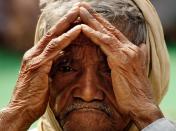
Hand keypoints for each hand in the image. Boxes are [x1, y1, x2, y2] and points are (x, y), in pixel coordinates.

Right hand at [1, 4, 80, 130]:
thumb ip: (52, 63)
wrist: (21, 109)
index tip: (75, 19)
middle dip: (66, 19)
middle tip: (77, 8)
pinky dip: (67, 38)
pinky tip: (78, 30)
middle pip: (52, 32)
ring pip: (53, 36)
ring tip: (79, 12)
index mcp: (36, 56)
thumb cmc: (35, 94)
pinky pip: (55, 48)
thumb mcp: (45, 75)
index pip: (52, 37)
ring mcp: (35, 58)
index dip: (63, 27)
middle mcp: (34, 53)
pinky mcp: (38, 65)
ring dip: (67, 23)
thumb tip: (63, 55)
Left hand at [79, 3, 162, 128]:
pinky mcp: (121, 60)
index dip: (101, 22)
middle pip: (108, 28)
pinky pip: (105, 44)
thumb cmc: (134, 90)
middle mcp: (129, 48)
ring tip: (80, 10)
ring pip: (106, 32)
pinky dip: (94, 35)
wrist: (141, 104)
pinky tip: (83, 28)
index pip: (113, 32)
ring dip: (92, 20)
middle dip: (94, 16)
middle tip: (82, 5)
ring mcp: (126, 53)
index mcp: (130, 50)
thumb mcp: (134, 69)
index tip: (89, 14)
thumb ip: (137, 55)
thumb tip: (140, 45)